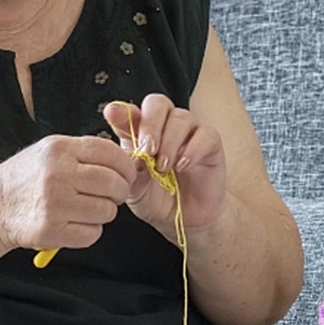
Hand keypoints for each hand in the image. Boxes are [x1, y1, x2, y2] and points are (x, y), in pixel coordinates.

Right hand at [0, 134, 137, 252]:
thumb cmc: (25, 178)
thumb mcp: (49, 151)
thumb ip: (83, 153)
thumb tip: (124, 161)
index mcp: (59, 150)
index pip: (110, 153)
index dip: (126, 166)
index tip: (126, 174)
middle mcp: (57, 174)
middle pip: (114, 184)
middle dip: (119, 192)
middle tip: (110, 195)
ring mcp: (54, 204)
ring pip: (107, 211)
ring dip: (102, 213)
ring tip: (85, 209)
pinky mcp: (51, 230)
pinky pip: (92, 234)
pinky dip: (89, 232)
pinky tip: (73, 223)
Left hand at [102, 95, 227, 236]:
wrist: (184, 220)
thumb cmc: (156, 200)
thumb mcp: (135, 190)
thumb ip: (131, 170)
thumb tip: (134, 155)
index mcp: (140, 133)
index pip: (130, 113)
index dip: (122, 111)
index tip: (113, 114)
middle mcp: (164, 127)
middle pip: (158, 104)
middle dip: (150, 124)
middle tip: (148, 150)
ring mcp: (189, 133)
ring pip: (181, 117)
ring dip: (170, 141)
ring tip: (164, 167)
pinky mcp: (210, 144)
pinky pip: (205, 134)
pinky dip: (193, 149)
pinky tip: (182, 166)